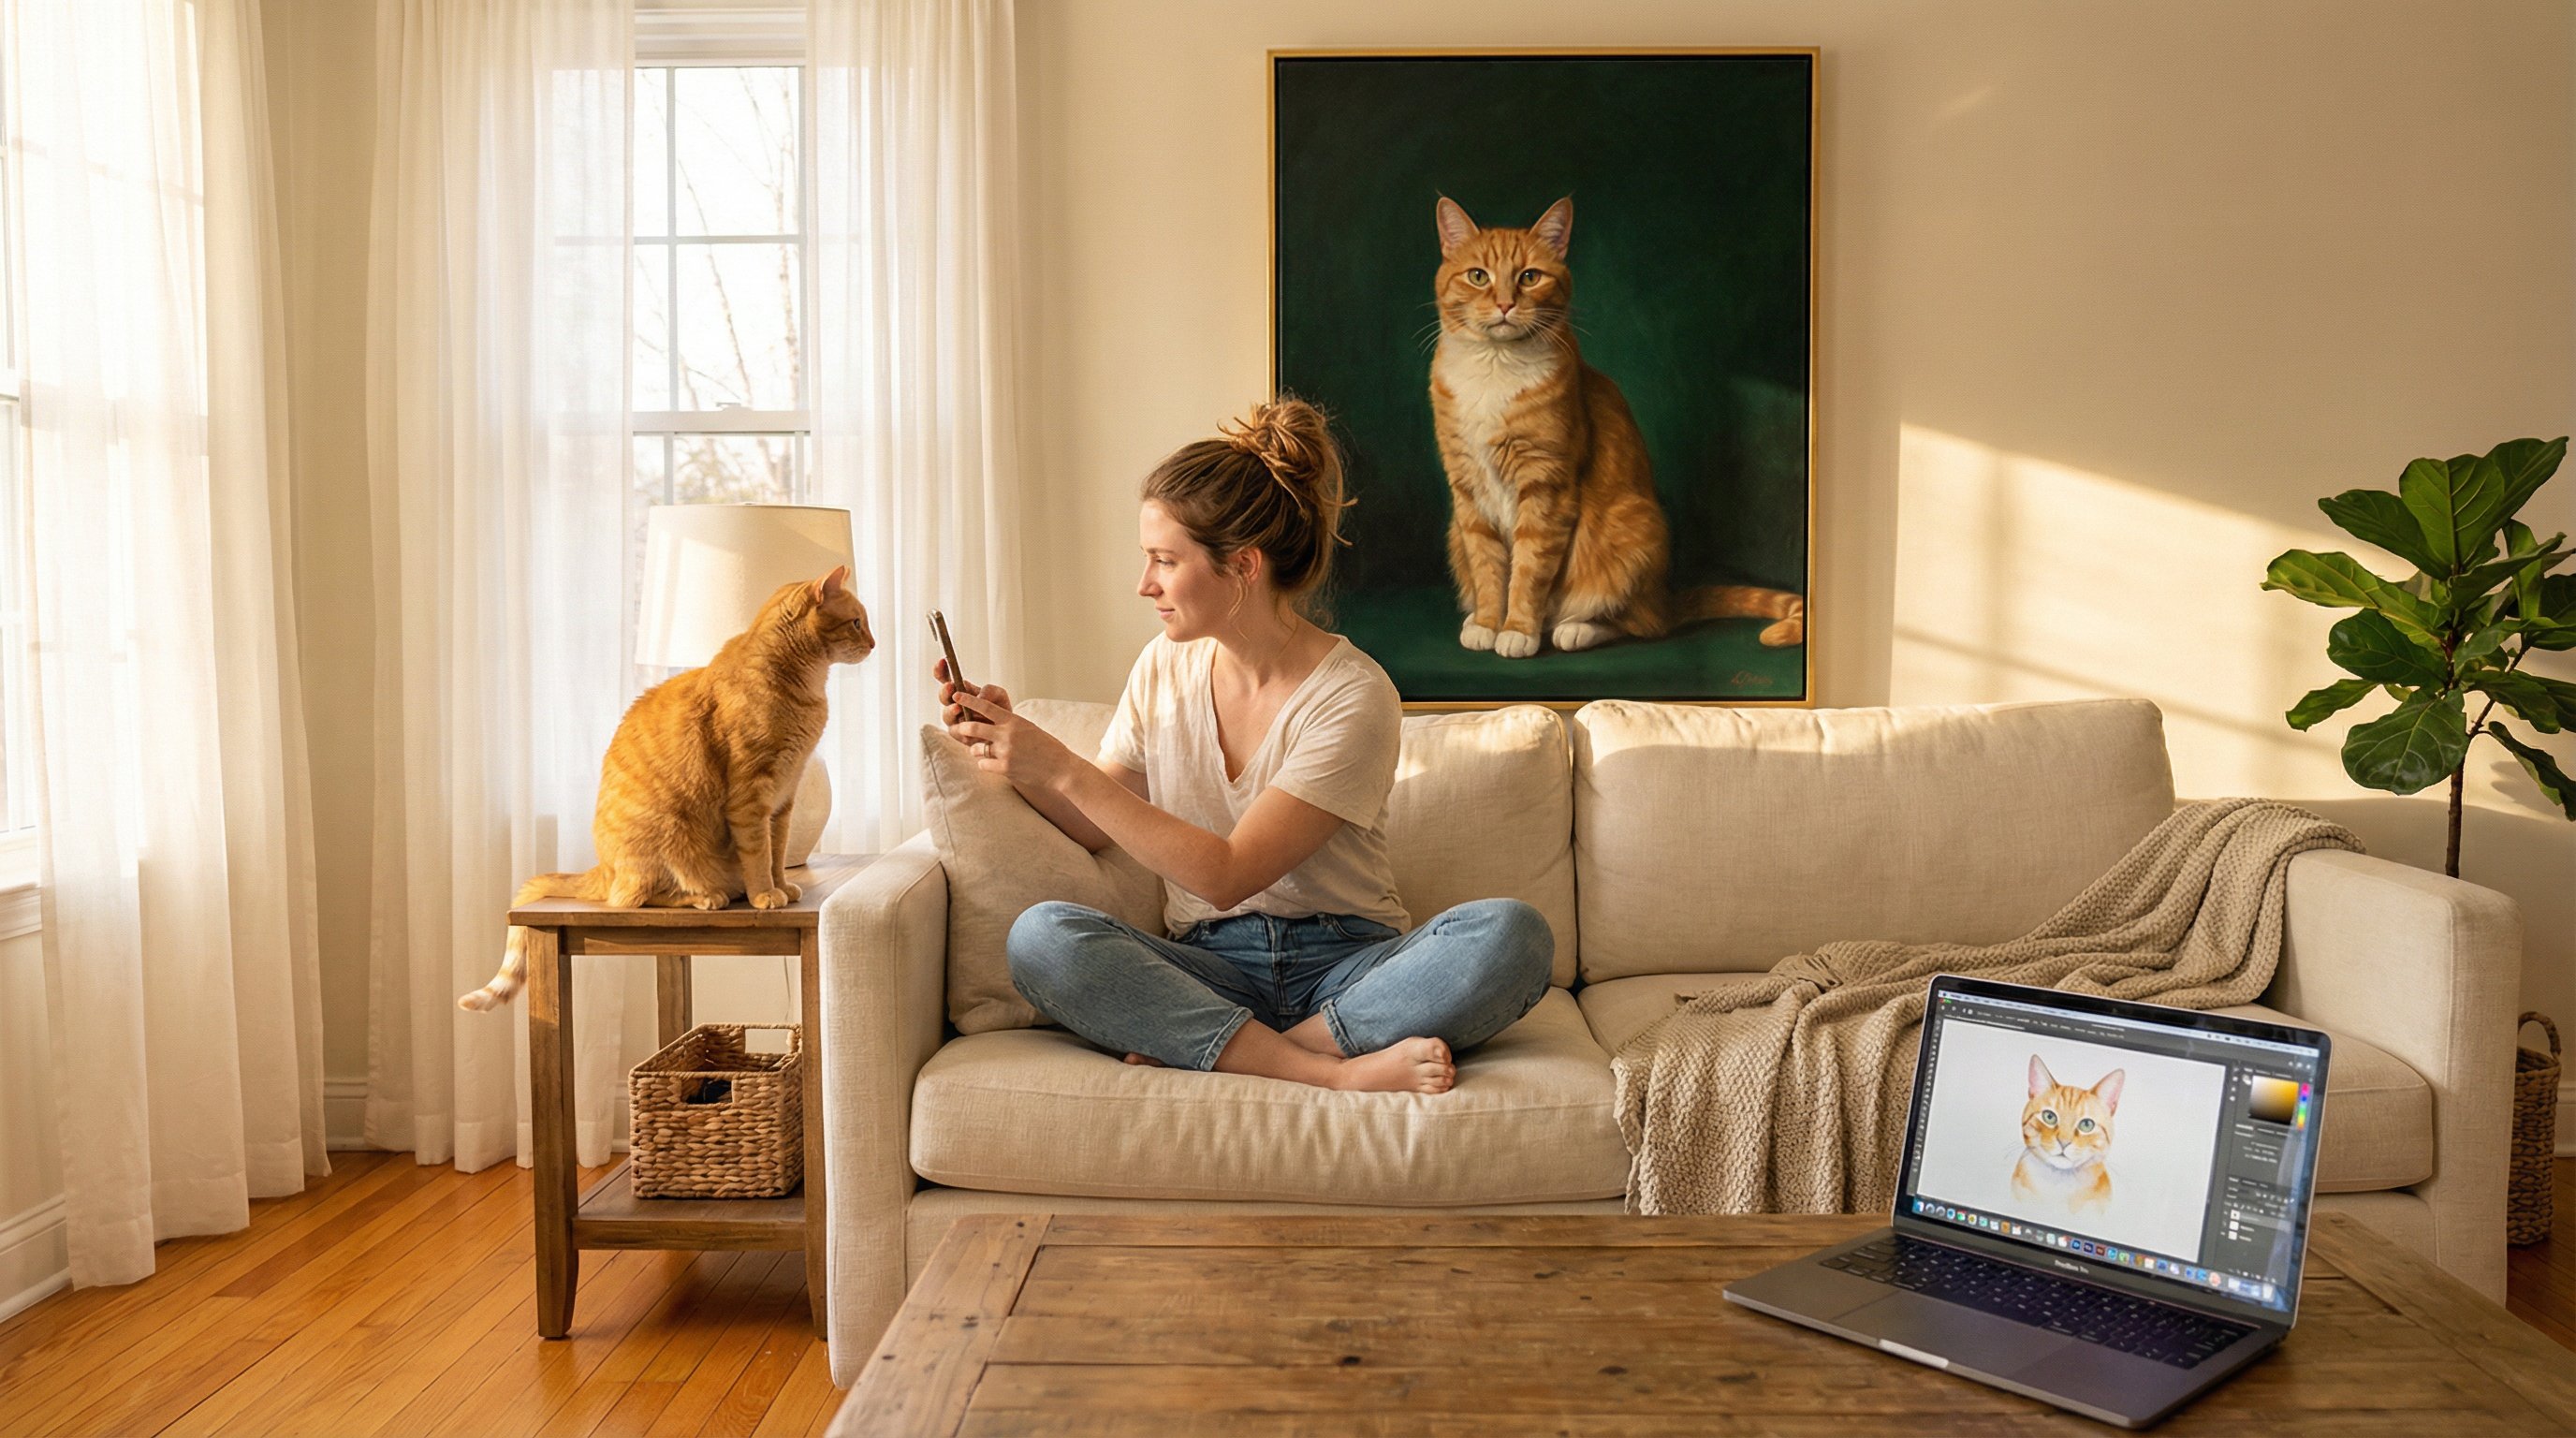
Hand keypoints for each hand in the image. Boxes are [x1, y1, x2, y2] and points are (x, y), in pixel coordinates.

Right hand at [936, 657, 1012, 743]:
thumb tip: (980, 696)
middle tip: (951, 686)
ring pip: (946, 715)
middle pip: (943, 697)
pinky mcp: (961, 736)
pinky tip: (966, 728)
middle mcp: (955, 705)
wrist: (1008, 732)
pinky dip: (961, 730)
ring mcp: (956, 721)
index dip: (941, 671)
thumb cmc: (999, 710)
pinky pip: (956, 733)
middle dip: (945, 691)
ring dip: (950, 710)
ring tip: (957, 708)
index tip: (942, 661)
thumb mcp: (999, 695)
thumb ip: (991, 691)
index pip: (946, 679)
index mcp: (962, 692)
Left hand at [951, 688, 1077, 788]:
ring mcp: (1005, 751)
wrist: (1060, 768)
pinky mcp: (1005, 768)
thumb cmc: (1046, 747)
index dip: (968, 700)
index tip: (956, 695)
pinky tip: (995, 765)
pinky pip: (982, 764)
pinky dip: (985, 764)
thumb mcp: (1028, 728)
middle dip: (963, 728)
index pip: (985, 706)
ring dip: (976, 749)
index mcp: (1013, 720)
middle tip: (960, 728)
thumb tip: (988, 724)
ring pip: (975, 748)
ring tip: (986, 752)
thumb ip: (1009, 725)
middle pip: (973, 727)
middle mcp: (1007, 734)